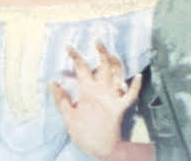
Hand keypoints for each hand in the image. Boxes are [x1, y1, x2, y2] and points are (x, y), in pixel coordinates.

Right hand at [51, 43, 141, 159]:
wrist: (102, 150)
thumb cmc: (84, 133)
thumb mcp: (68, 116)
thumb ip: (60, 98)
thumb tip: (52, 82)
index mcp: (87, 91)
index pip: (80, 67)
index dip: (75, 55)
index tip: (69, 47)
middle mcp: (102, 91)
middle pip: (103, 66)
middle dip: (101, 52)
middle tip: (97, 41)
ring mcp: (113, 98)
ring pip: (118, 75)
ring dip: (117, 63)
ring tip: (113, 53)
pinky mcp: (121, 107)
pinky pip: (131, 94)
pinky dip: (136, 85)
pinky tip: (138, 75)